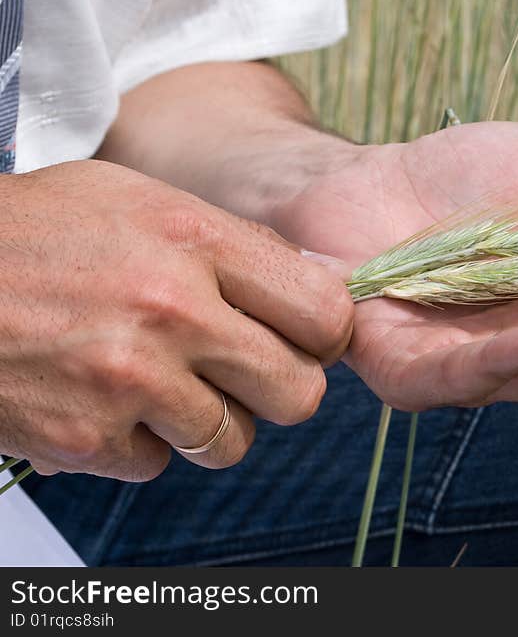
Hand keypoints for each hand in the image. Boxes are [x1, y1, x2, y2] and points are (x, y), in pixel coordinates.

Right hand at [0, 161, 352, 479]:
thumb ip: (234, 249)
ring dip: (208, 420)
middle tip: (242, 371)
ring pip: (233, 441)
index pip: (326, 312)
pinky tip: (103, 398)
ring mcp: (130, 379)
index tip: (304, 338)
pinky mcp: (87, 438)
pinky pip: (159, 463)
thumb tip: (314, 293)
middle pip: (299, 393)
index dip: (325, 335)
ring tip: (159, 380)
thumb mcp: (144, 202)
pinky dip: (140, 441)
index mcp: (197, 238)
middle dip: (278, 388)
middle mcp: (173, 309)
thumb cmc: (42, 232)